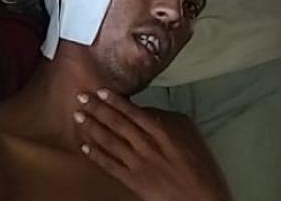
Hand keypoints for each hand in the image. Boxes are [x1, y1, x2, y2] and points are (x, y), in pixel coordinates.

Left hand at [74, 89, 230, 200]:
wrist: (202, 199)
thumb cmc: (200, 167)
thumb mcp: (189, 134)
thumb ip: (167, 120)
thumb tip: (147, 111)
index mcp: (163, 133)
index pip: (134, 112)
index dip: (115, 101)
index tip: (100, 90)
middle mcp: (148, 146)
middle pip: (118, 123)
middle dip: (97, 109)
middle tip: (81, 97)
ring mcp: (139, 164)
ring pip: (110, 142)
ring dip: (92, 127)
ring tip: (78, 116)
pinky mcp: (133, 181)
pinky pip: (110, 165)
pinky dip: (96, 155)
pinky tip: (84, 146)